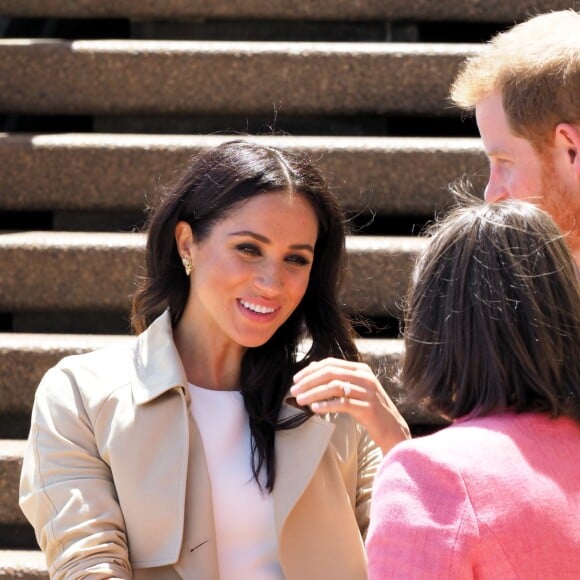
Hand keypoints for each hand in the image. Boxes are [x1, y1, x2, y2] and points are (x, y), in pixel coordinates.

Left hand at [290, 357, 410, 453]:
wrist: (392, 428)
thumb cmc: (369, 408)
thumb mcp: (355, 389)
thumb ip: (337, 377)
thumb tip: (311, 366)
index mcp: (361, 369)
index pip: (331, 363)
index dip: (311, 370)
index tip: (296, 379)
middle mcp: (365, 377)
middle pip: (331, 373)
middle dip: (309, 381)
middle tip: (294, 391)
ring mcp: (367, 391)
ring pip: (334, 387)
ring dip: (314, 393)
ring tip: (300, 401)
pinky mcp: (368, 407)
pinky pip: (342, 403)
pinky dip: (326, 405)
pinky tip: (315, 409)